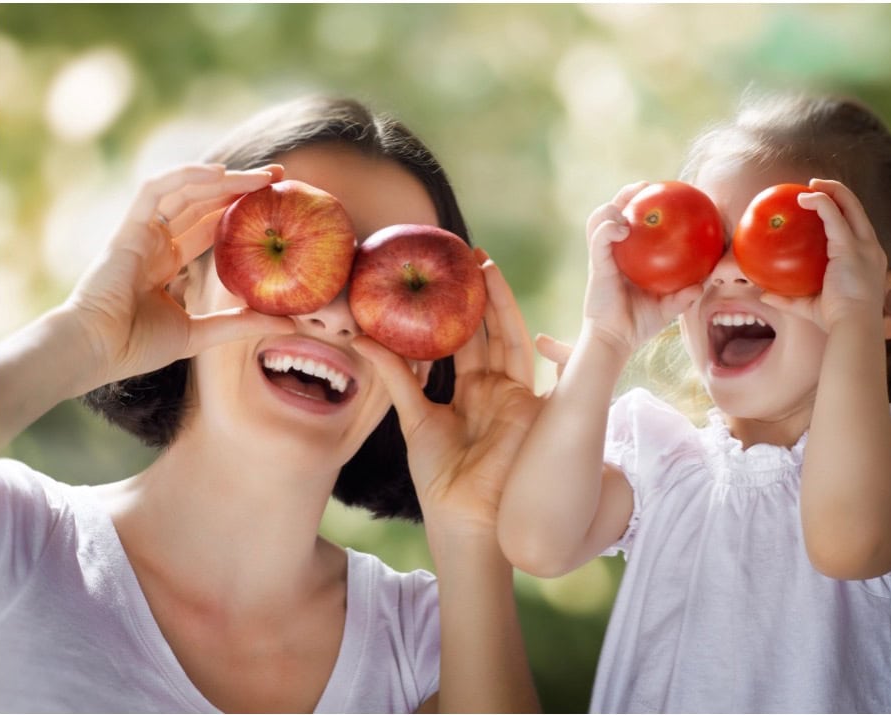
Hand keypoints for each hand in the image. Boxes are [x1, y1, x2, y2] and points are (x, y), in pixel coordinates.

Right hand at [65, 163, 294, 388]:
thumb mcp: (201, 333)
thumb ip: (242, 323)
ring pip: (186, 191)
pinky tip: (221, 172)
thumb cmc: (137, 347)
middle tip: (279, 176)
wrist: (96, 350)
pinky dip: (186, 175)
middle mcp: (156, 242)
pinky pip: (156, 189)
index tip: (275, 205)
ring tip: (263, 175)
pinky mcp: (129, 227)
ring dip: (225, 178)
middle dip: (241, 187)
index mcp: (168, 263)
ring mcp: (142, 232)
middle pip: (204, 203)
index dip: (241, 213)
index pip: (211, 227)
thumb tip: (292, 323)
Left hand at [353, 251, 540, 540]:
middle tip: (465, 256)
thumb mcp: (414, 418)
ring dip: (495, 298)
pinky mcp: (527, 399)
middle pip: (488, 332)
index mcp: (469, 395)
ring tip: (481, 262)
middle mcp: (494, 389)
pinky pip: (517, 352)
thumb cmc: (441, 478)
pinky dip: (508, 320)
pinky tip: (496, 290)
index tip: (443, 281)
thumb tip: (363, 338)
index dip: (454, 313)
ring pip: (506, 334)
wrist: (467, 518)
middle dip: (478, 296)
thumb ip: (396, 377)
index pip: (463, 344)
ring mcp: (513, 393)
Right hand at [584, 182, 701, 356]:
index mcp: (627, 258)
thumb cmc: (639, 324)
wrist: (616, 340)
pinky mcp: (595, 265)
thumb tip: (703, 284)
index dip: (644, 205)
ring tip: (629, 200)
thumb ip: (684, 296)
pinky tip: (621, 227)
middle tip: (646, 186)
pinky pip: (599, 239)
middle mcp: (612, 253)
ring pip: (599, 220)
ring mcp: (602, 257)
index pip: (633, 224)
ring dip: (612, 206)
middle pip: (614, 213)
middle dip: (627, 194)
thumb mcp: (668, 308)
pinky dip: (608, 228)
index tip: (664, 193)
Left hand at [760, 179, 888, 330]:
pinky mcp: (851, 246)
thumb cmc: (836, 320)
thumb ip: (788, 299)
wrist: (853, 326)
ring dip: (830, 190)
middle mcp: (871, 248)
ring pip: (850, 205)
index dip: (842, 211)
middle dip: (838, 192)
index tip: (821, 204)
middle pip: (857, 209)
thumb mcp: (809, 306)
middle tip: (813, 185)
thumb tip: (763, 294)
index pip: (857, 227)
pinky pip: (834, 215)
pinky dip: (820, 202)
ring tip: (809, 184)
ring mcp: (864, 245)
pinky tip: (803, 198)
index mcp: (867, 260)